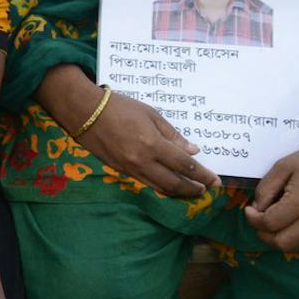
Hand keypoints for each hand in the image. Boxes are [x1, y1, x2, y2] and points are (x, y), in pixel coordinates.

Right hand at [79, 92, 218, 198]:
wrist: (84, 112)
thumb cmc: (119, 107)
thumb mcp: (150, 114)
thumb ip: (172, 135)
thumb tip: (192, 151)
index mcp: (153, 144)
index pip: (184, 165)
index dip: (202, 174)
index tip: (214, 180)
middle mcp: (143, 161)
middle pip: (174, 182)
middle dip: (193, 188)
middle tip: (206, 190)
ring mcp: (130, 168)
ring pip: (159, 187)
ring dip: (177, 192)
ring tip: (190, 192)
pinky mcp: (120, 170)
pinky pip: (145, 183)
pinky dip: (160, 187)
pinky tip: (168, 186)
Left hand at [244, 137, 298, 251]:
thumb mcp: (284, 166)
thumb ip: (266, 188)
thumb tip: (257, 208)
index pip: (269, 223)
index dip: (253, 218)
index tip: (250, 209)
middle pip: (282, 243)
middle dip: (264, 234)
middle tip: (259, 219)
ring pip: (296, 247)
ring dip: (278, 239)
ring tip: (272, 223)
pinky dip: (294, 237)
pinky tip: (290, 223)